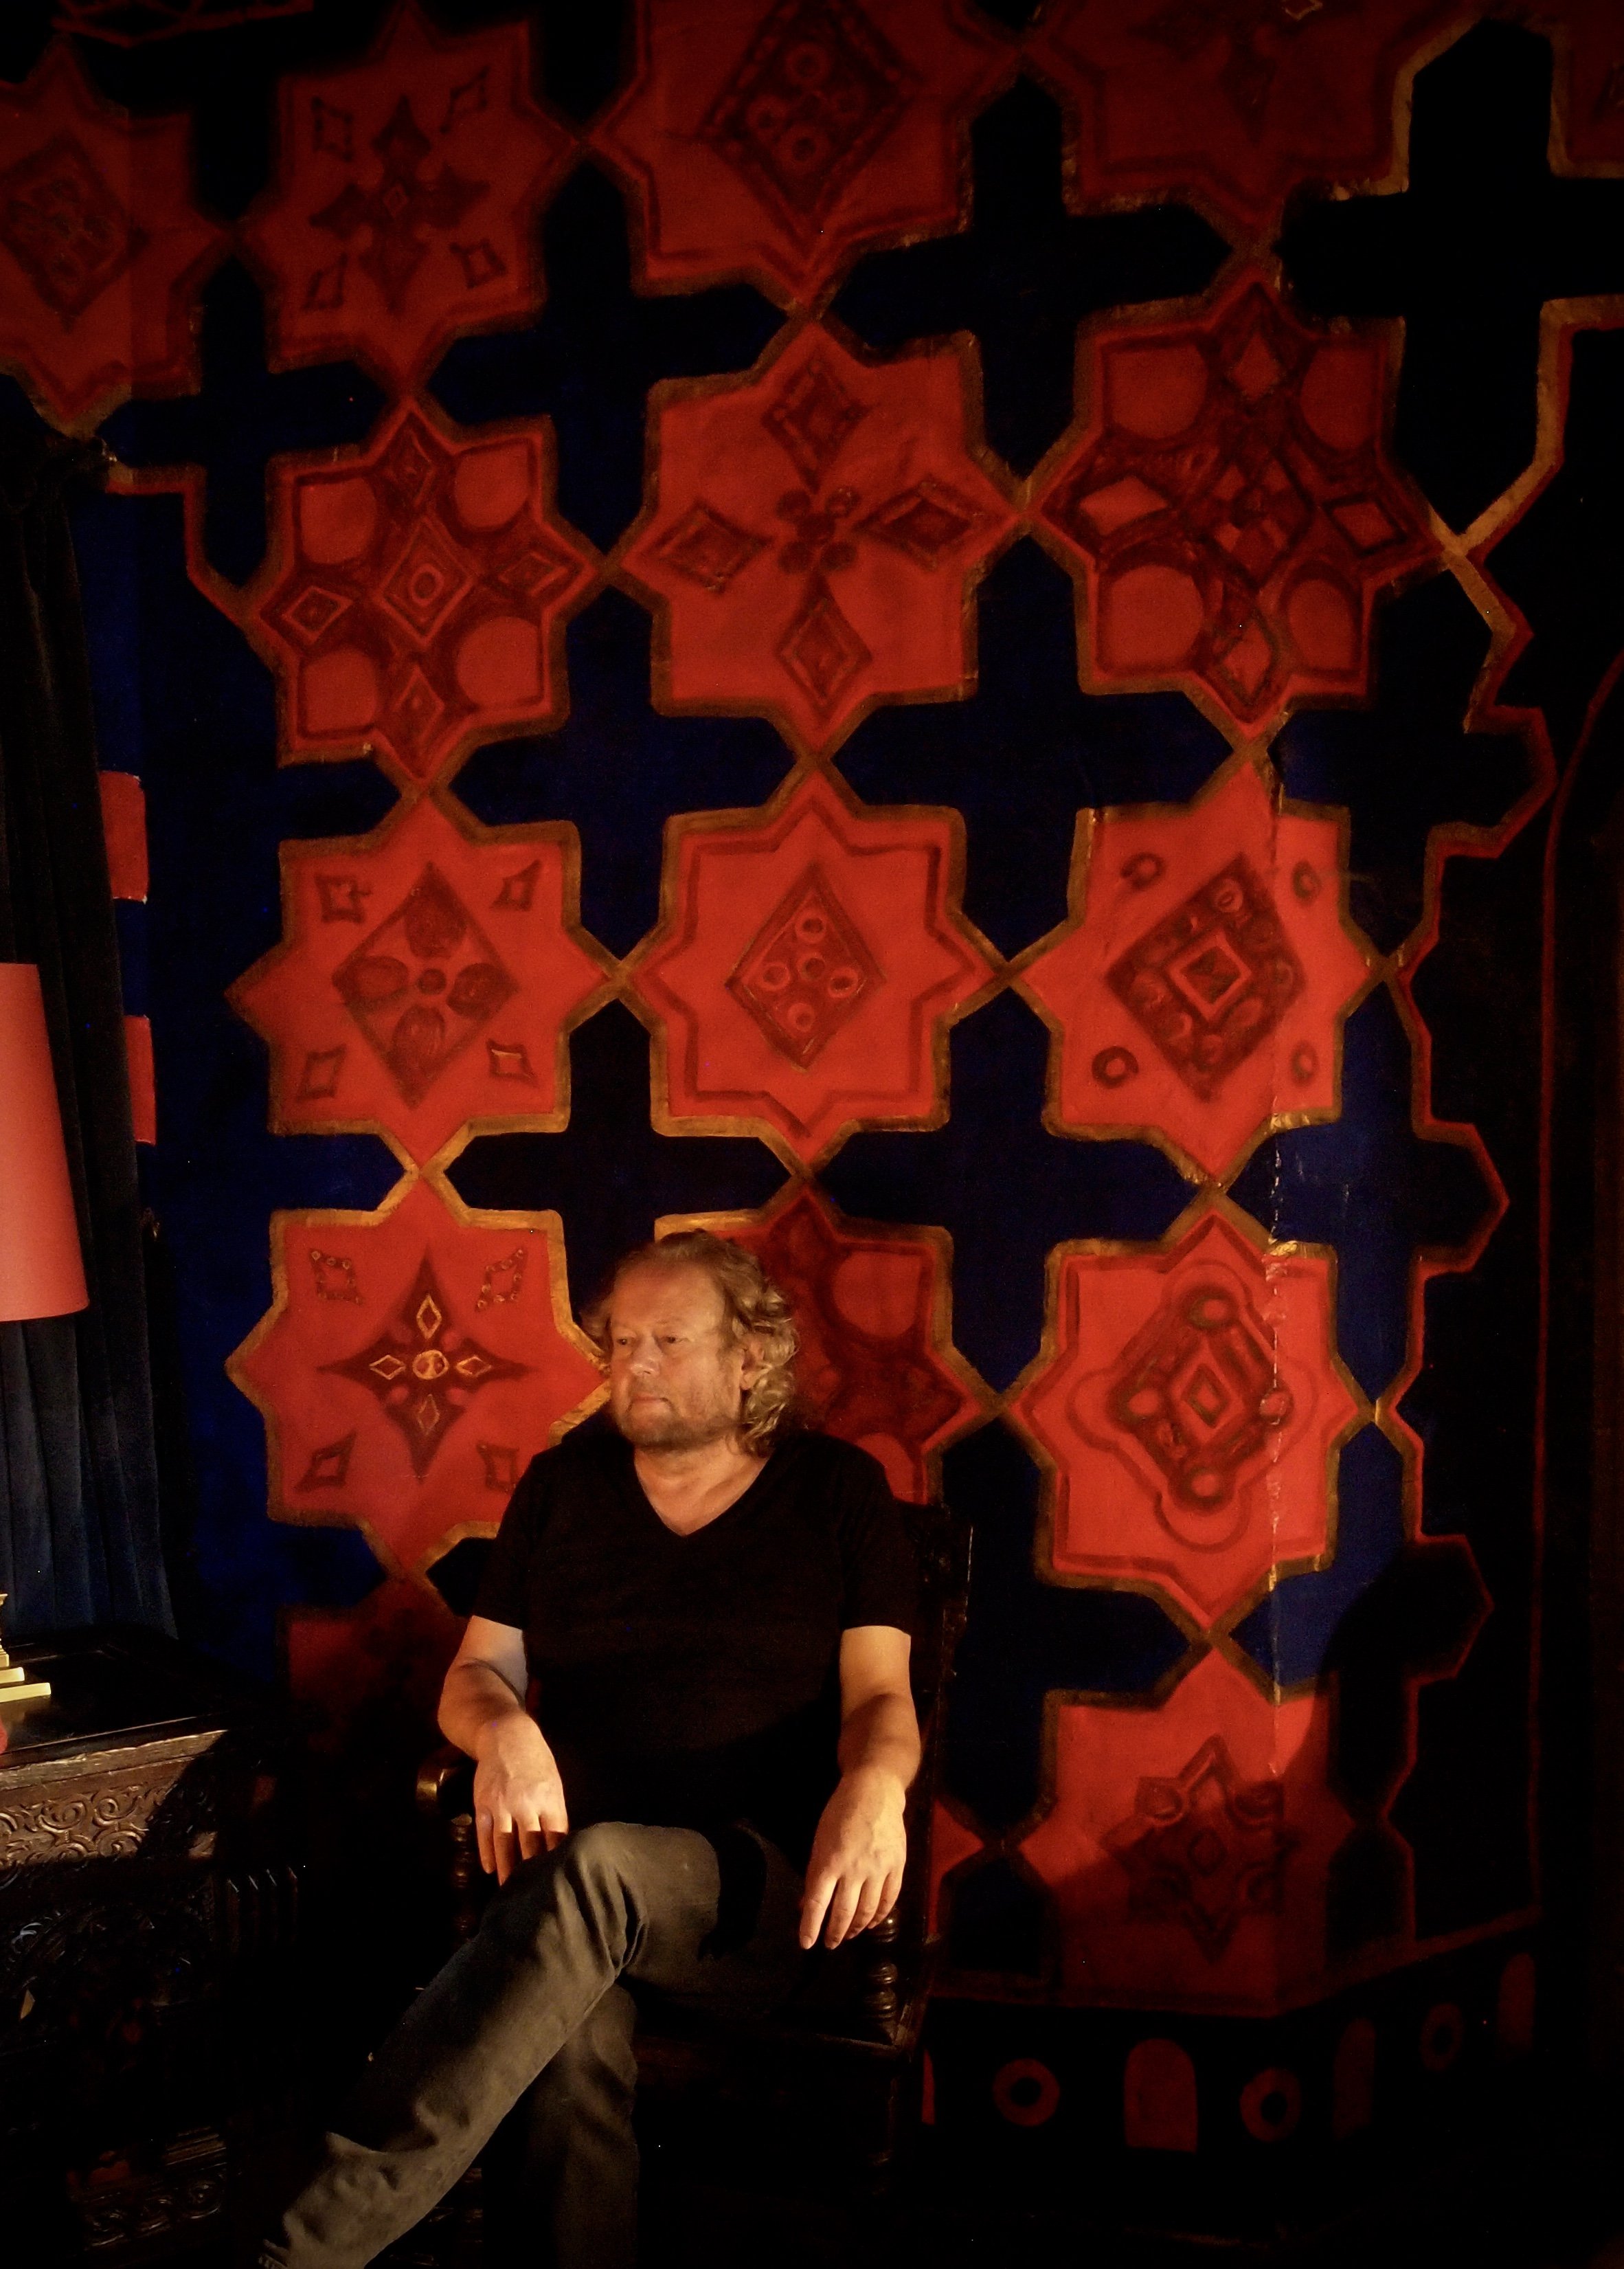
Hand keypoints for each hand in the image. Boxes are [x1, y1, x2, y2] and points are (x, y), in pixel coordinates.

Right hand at [471, 1712, 567, 1884]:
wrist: (507, 1736)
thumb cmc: (537, 1762)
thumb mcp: (554, 1784)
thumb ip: (555, 1814)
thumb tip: (560, 1846)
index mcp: (549, 1799)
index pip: (554, 1838)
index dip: (555, 1861)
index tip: (556, 1881)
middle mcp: (526, 1804)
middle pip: (530, 1846)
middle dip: (532, 1872)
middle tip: (533, 1895)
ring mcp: (502, 1804)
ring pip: (505, 1845)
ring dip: (507, 1869)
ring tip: (509, 1890)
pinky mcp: (483, 1803)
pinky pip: (484, 1834)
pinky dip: (487, 1853)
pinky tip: (490, 1869)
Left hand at [798, 1766, 906, 1950]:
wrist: (875, 1791)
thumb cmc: (840, 1814)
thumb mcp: (819, 1841)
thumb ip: (815, 1873)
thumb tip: (806, 1904)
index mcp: (829, 1861)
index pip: (816, 1903)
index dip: (810, 1926)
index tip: (806, 1944)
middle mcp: (854, 1869)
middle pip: (843, 1912)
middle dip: (834, 1933)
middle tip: (830, 1944)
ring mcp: (878, 1869)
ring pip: (867, 1911)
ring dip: (856, 1928)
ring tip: (849, 1935)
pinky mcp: (896, 1866)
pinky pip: (889, 1899)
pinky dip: (880, 1916)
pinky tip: (871, 1923)